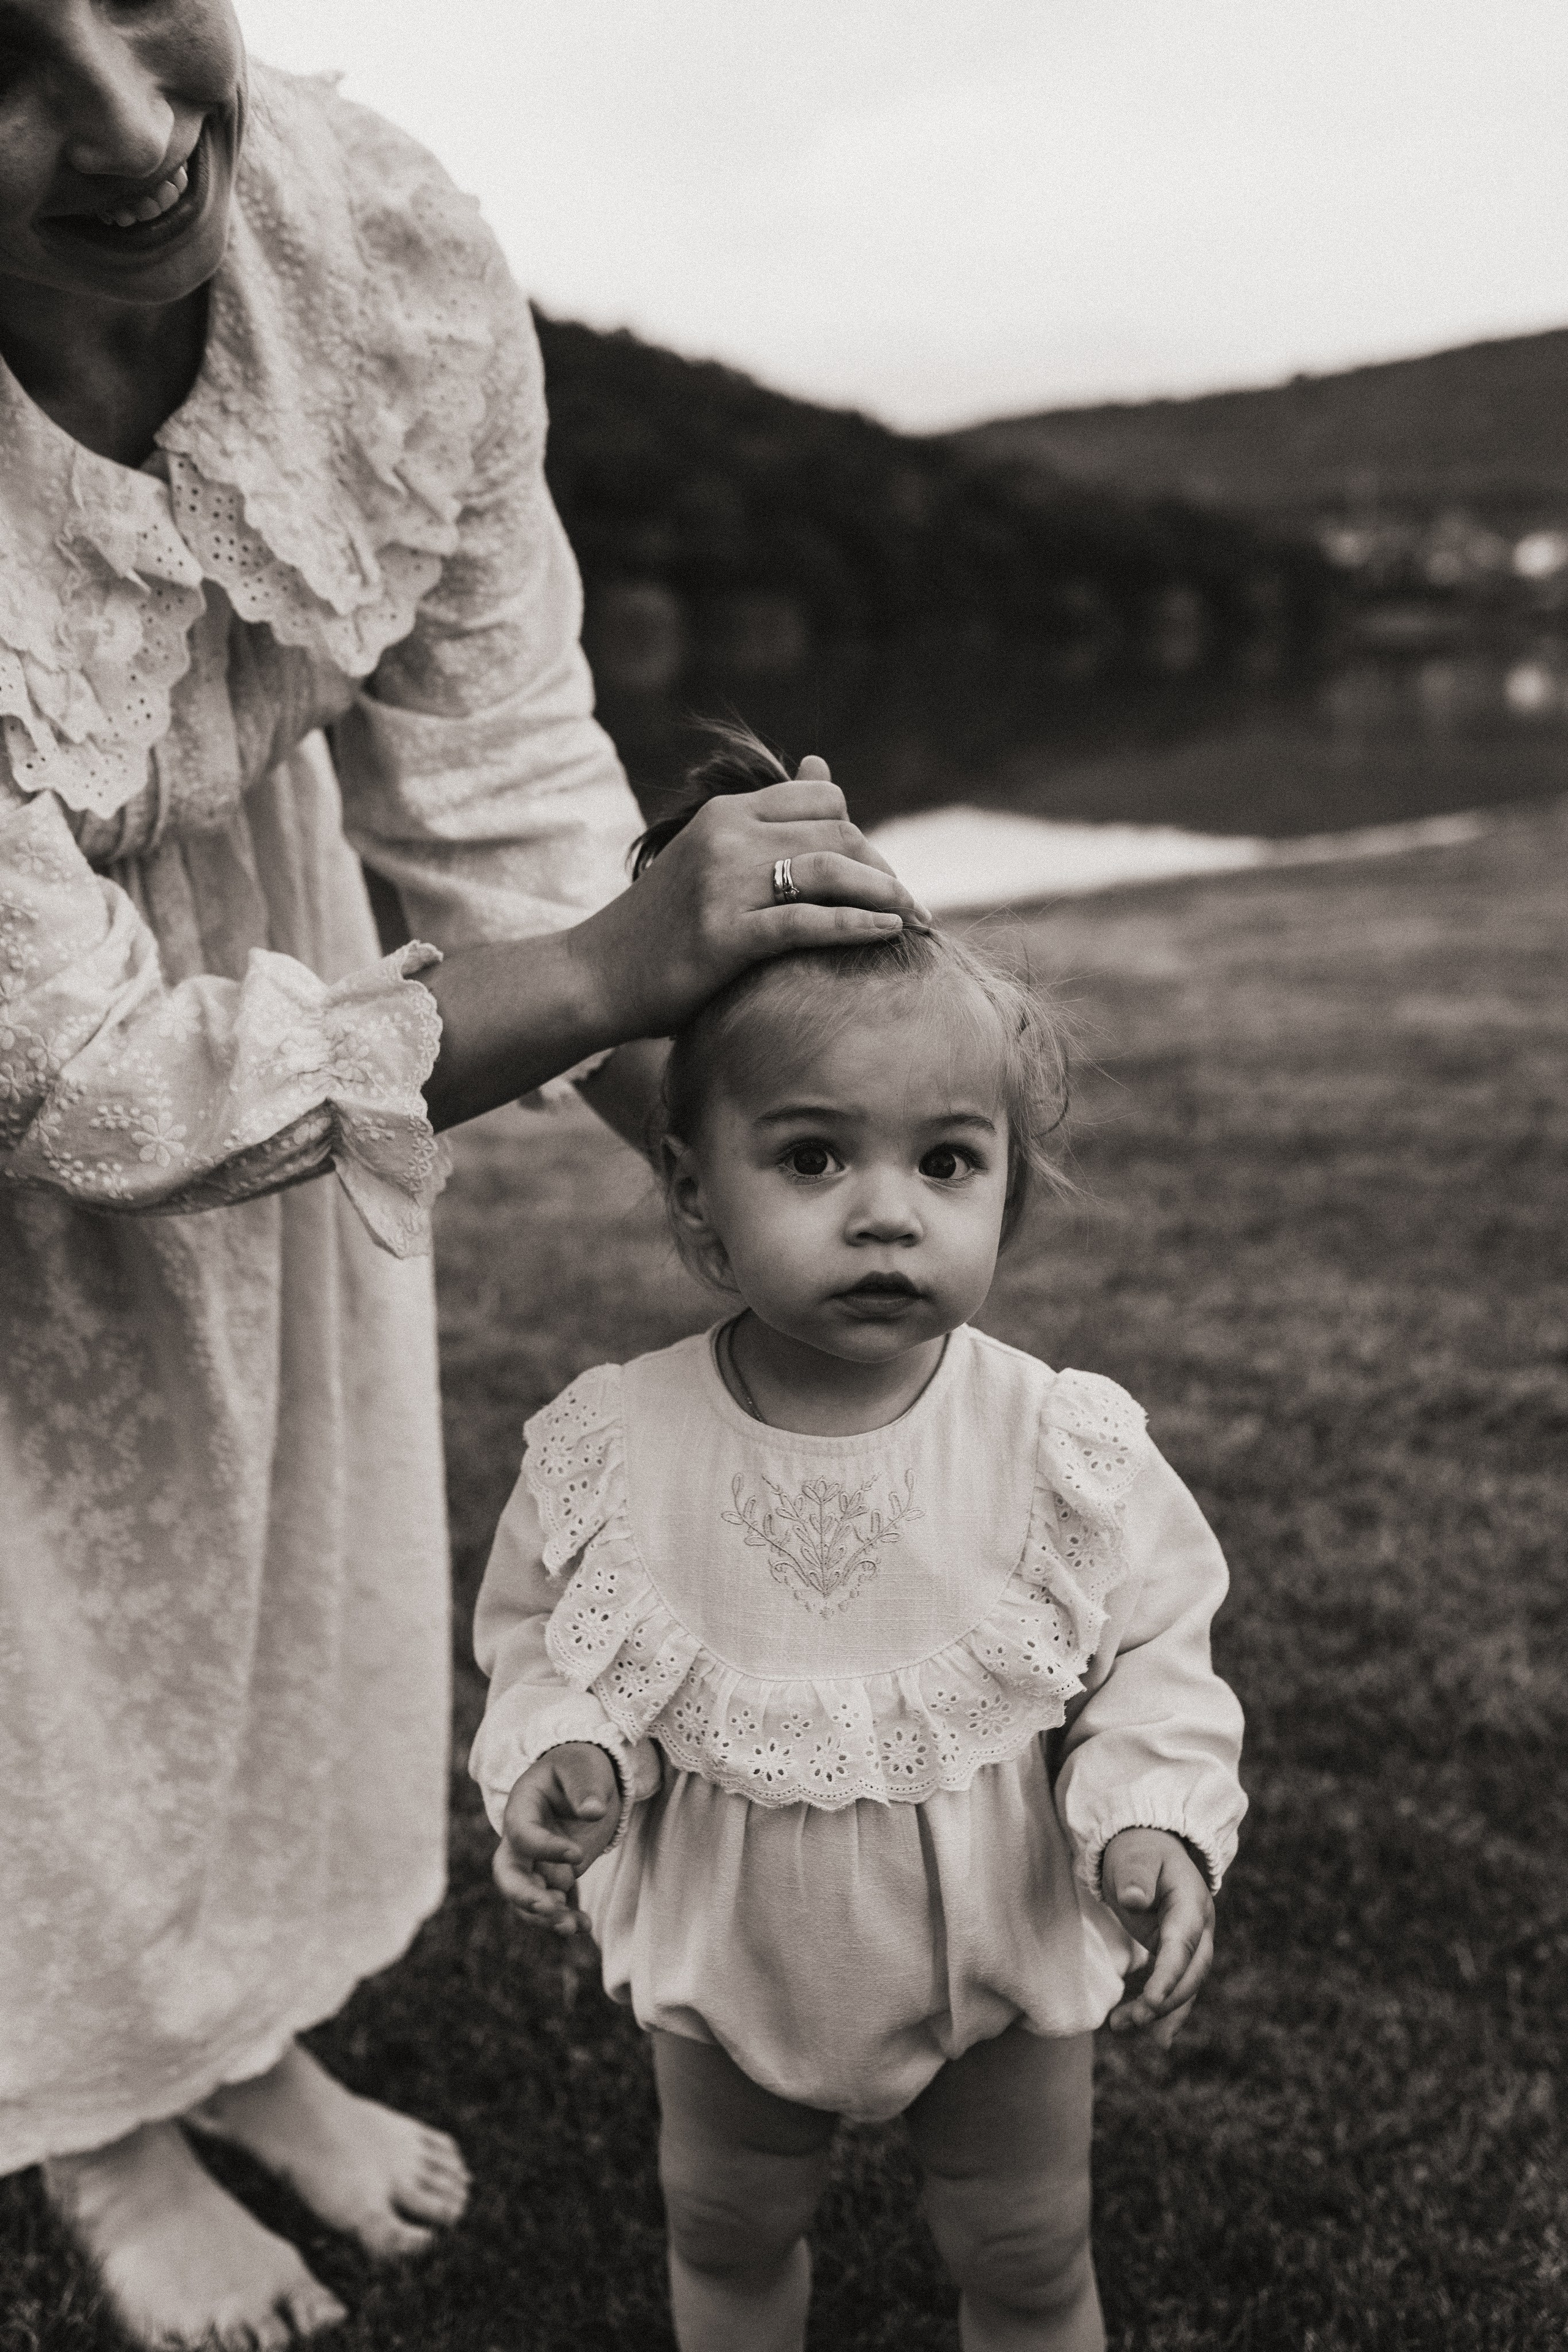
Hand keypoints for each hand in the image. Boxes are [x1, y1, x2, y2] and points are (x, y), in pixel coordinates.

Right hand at [493, 1744, 622, 1936]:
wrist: (583, 1780)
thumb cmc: (579, 1768)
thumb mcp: (583, 1768)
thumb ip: (586, 1787)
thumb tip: (593, 1811)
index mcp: (521, 1808)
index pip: (522, 1834)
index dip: (544, 1848)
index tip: (578, 1854)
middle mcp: (521, 1841)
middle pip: (508, 1875)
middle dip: (524, 1896)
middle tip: (550, 1908)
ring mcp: (535, 1863)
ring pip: (526, 1898)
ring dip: (546, 1917)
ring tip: (573, 1927)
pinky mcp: (553, 1877)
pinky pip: (550, 1904)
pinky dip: (563, 1918)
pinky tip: (584, 1926)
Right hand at [568, 757, 934, 1043]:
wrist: (593, 975)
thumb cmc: (659, 925)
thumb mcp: (710, 854)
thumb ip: (766, 819)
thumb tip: (822, 765)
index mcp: (725, 813)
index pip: (822, 799)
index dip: (861, 832)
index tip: (878, 873)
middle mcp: (726, 838)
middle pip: (837, 832)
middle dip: (883, 868)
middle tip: (910, 905)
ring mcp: (723, 886)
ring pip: (831, 871)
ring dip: (886, 895)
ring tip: (916, 921)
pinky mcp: (723, 937)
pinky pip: (807, 922)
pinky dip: (856, 925)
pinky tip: (887, 935)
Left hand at [1101, 1827, 1214, 2046]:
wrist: (1150, 1845)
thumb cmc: (1138, 1850)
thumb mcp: (1134, 1856)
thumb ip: (1135, 1875)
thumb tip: (1135, 1900)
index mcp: (1191, 1903)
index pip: (1182, 1945)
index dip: (1169, 1976)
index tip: (1149, 2002)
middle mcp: (1200, 1927)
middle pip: (1191, 1973)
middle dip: (1165, 2001)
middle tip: (1133, 2020)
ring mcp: (1194, 1942)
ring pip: (1186, 1986)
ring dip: (1160, 2011)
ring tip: (1122, 2027)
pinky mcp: (1180, 1953)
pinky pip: (1179, 1987)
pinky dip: (1168, 2012)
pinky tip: (1157, 2040)